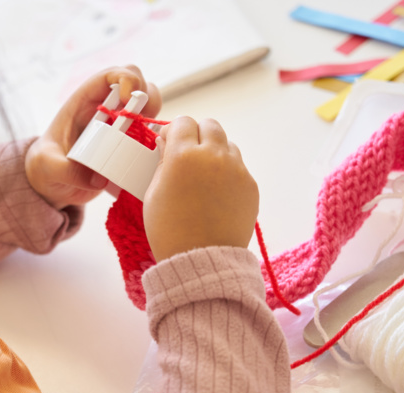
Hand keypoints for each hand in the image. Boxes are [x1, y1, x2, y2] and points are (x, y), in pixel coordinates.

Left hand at [26, 65, 161, 208]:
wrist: (53, 184)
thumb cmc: (45, 166)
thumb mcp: (48, 166)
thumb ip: (67, 170)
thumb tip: (99, 178)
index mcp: (84, 101)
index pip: (110, 75)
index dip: (125, 79)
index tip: (127, 100)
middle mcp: (106, 110)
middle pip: (137, 85)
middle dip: (147, 96)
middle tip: (144, 120)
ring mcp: (120, 127)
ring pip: (149, 107)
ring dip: (155, 118)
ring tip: (149, 137)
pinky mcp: (128, 146)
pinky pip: (150, 135)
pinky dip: (157, 141)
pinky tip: (151, 153)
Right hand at [143, 117, 257, 261]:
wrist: (202, 259)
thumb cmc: (169, 230)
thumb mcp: (153, 192)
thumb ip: (162, 162)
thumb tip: (167, 144)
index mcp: (184, 155)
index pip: (182, 122)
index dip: (173, 132)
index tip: (168, 145)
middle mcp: (214, 156)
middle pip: (209, 125)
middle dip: (196, 135)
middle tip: (186, 155)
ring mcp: (236, 170)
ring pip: (226, 144)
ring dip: (214, 151)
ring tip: (202, 176)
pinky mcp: (250, 185)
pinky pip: (238, 167)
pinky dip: (227, 172)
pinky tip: (215, 193)